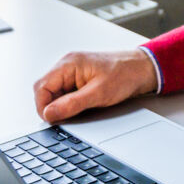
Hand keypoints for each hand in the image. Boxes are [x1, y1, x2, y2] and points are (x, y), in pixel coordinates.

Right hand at [33, 49, 157, 122]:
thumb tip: (49, 114)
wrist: (142, 69)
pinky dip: (69, 103)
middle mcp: (67, 66)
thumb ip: (72, 104)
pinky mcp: (78, 80)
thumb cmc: (124, 74)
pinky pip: (65, 94)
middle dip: (51, 107)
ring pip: (54, 94)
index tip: (51, 119)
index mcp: (68, 64)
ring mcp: (72, 73)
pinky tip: (82, 106)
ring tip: (80, 109)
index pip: (41, 87)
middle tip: (66, 118)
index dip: (42, 106)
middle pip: (45, 90)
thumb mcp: (98, 93)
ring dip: (61, 106)